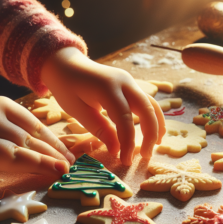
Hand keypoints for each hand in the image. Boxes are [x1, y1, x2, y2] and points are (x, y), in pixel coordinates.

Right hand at [0, 96, 75, 174]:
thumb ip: (8, 131)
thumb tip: (36, 149)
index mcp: (4, 104)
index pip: (37, 124)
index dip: (54, 140)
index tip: (67, 152)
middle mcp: (2, 114)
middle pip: (37, 136)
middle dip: (57, 151)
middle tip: (74, 164)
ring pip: (32, 147)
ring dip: (53, 160)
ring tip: (68, 170)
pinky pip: (20, 158)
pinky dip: (40, 166)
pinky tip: (54, 172)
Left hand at [40, 47, 165, 164]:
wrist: (66, 63)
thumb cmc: (67, 87)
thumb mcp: (77, 110)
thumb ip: (99, 128)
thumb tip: (117, 149)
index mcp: (107, 87)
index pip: (125, 118)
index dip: (128, 142)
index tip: (125, 160)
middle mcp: (124, 81)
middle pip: (146, 109)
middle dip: (149, 134)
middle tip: (145, 157)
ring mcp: (129, 81)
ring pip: (151, 104)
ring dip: (156, 125)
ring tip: (155, 146)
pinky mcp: (130, 85)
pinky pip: (147, 101)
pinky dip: (152, 117)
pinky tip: (154, 132)